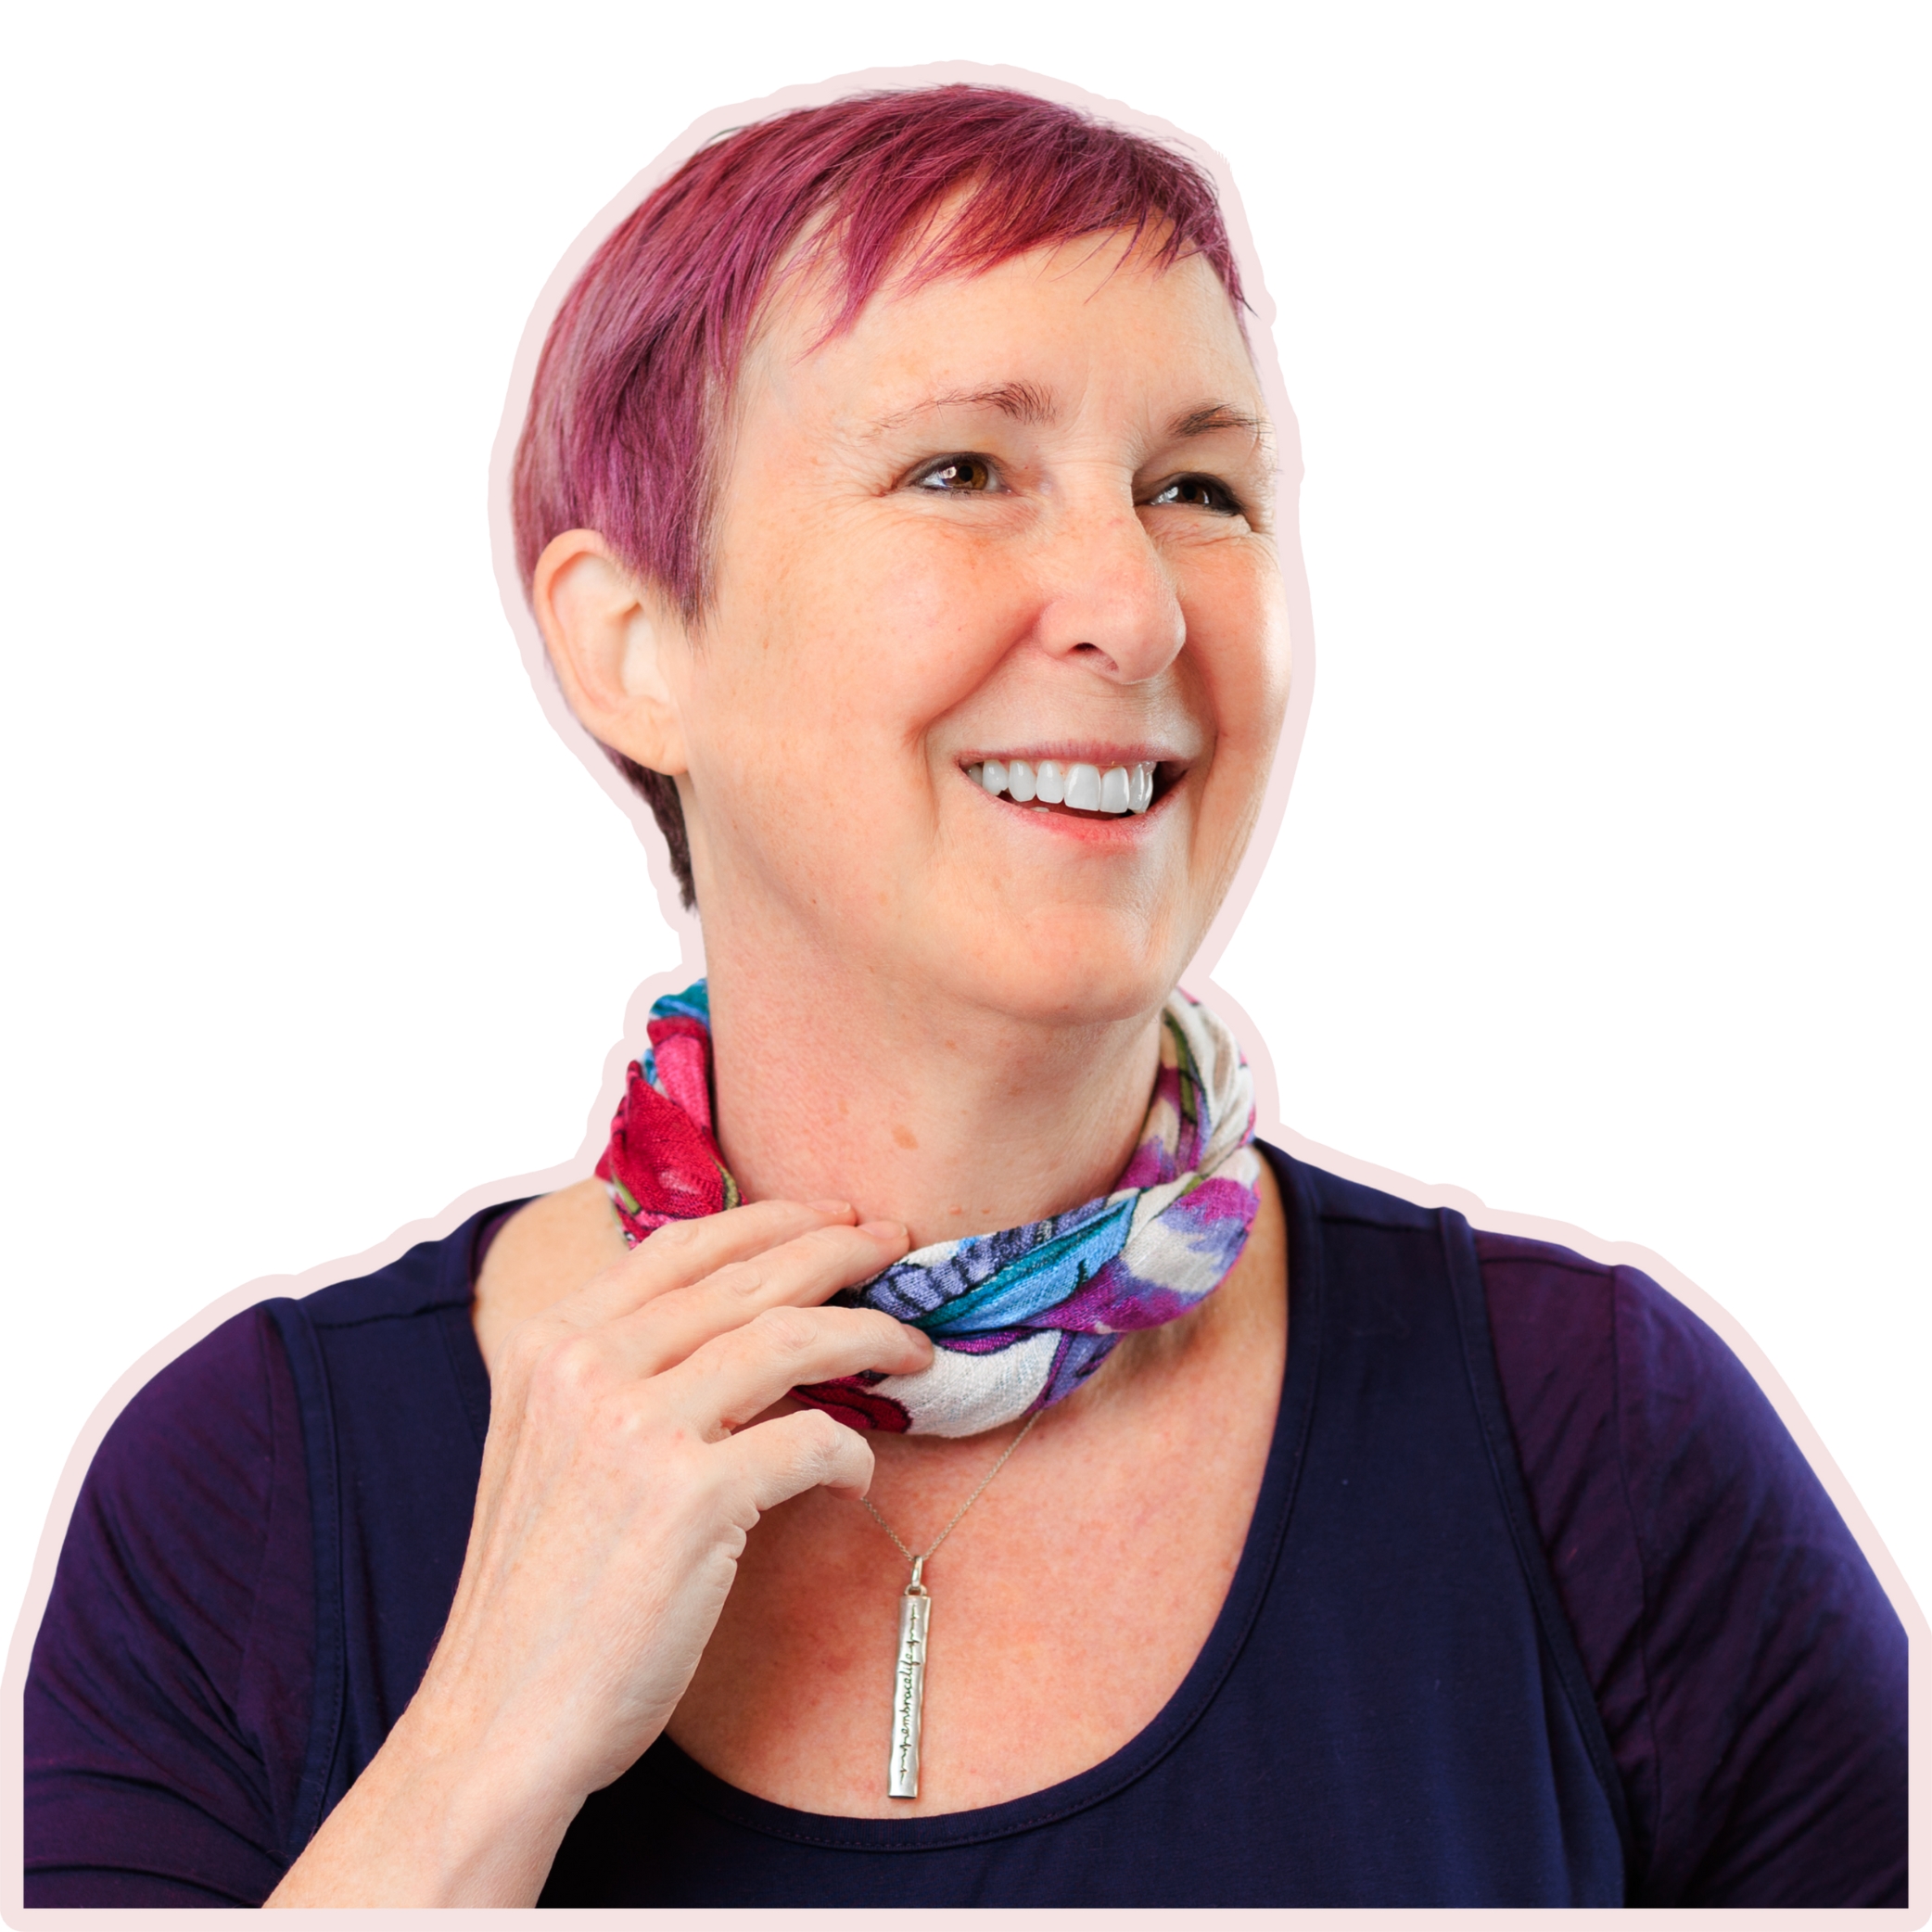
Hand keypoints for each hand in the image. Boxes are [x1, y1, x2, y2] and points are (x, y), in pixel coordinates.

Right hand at [267, 1199, 922, 1906]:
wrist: (499, 1721)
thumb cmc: (542, 1595)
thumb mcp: (552, 1448)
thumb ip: (620, 1375)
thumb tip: (739, 1324)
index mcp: (548, 1344)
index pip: (680, 1246)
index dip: (770, 1220)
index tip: (834, 1219)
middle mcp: (586, 1368)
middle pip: (747, 1276)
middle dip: (839, 1251)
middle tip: (899, 1249)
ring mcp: (635, 1428)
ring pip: (792, 1339)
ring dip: (870, 1335)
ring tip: (914, 1347)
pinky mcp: (688, 1498)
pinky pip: (811, 1441)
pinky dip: (851, 1452)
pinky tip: (857, 1474)